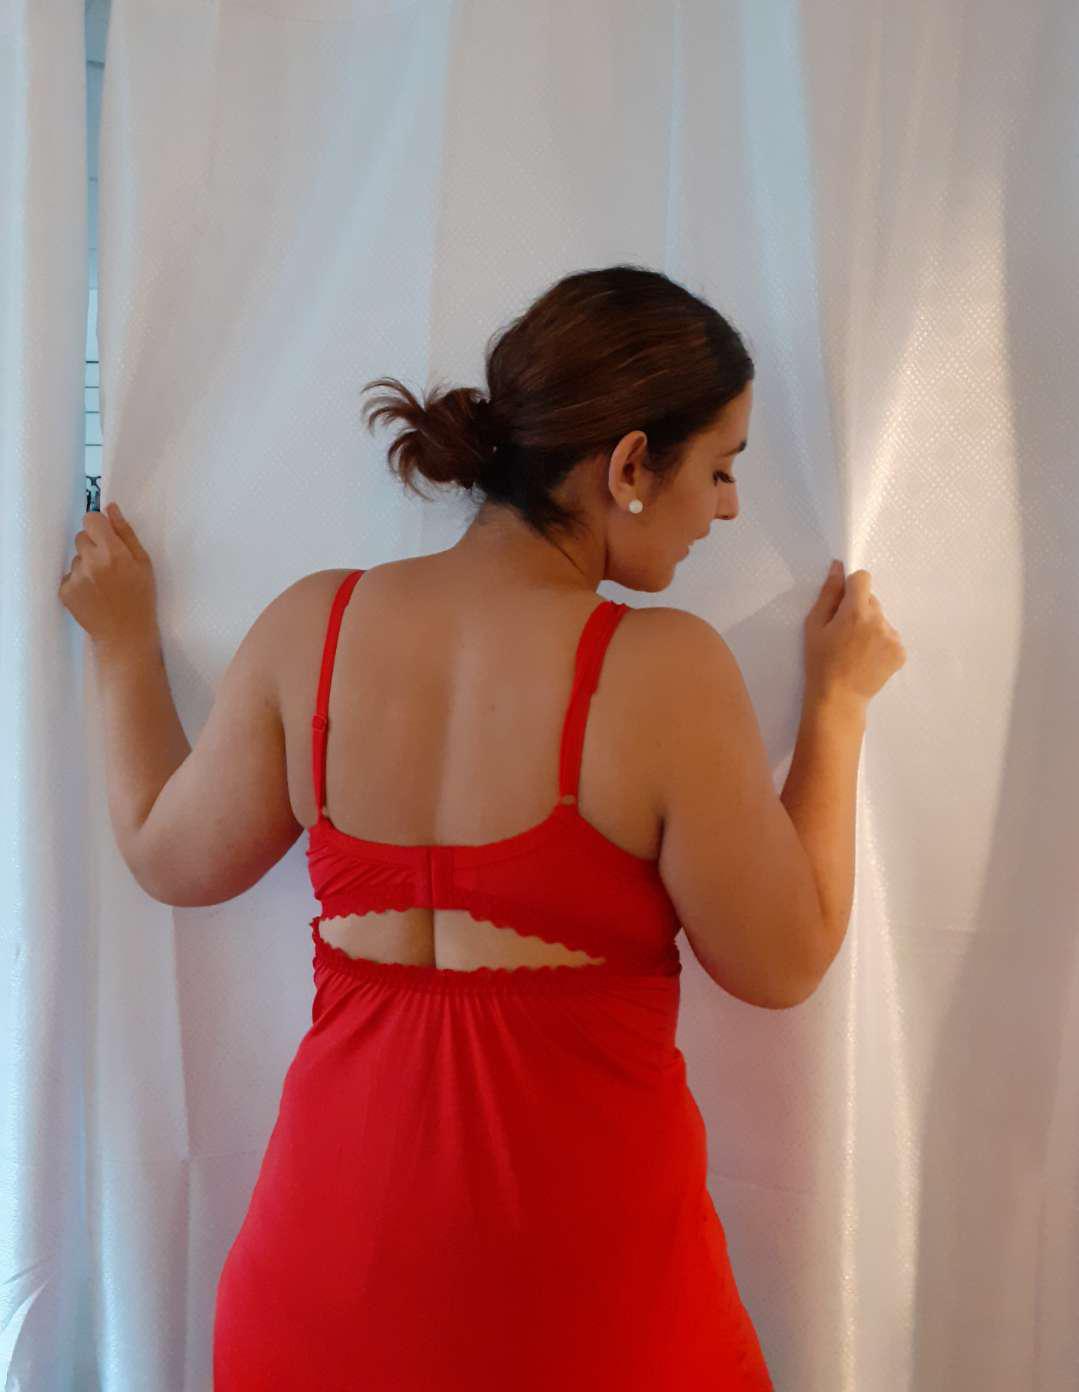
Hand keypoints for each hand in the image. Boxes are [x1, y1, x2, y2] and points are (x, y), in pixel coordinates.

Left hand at [58, 503, 159, 650]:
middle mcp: (91, 562)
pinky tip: (94, 594)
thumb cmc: (141, 597)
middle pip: (81, 536)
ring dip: (86, 565)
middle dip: (93, 546)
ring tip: (103, 584)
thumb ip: (126, 533)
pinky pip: (69, 575)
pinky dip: (79, 582)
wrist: (125, 634)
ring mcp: (76, 577)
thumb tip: (110, 507)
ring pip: (76, 557)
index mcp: (112, 551)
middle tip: (109, 565)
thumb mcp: (144, 563)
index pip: (91, 519)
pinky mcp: (65, 591)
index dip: (99, 527)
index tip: (107, 538)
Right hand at [804, 561, 906, 705]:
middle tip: (844, 633)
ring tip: (855, 649)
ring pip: (881, 619)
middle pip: (872, 600)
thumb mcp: (814, 625)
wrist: (839, 698)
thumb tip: (838, 566)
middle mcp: (879, 621)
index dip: (851, 587)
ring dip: (870, 627)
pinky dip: (880, 643)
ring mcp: (893, 637)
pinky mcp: (901, 652)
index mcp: (856, 612)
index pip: (863, 578)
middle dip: (859, 609)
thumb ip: (829, 594)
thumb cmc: (820, 661)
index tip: (843, 604)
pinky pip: (890, 636)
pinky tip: (867, 658)